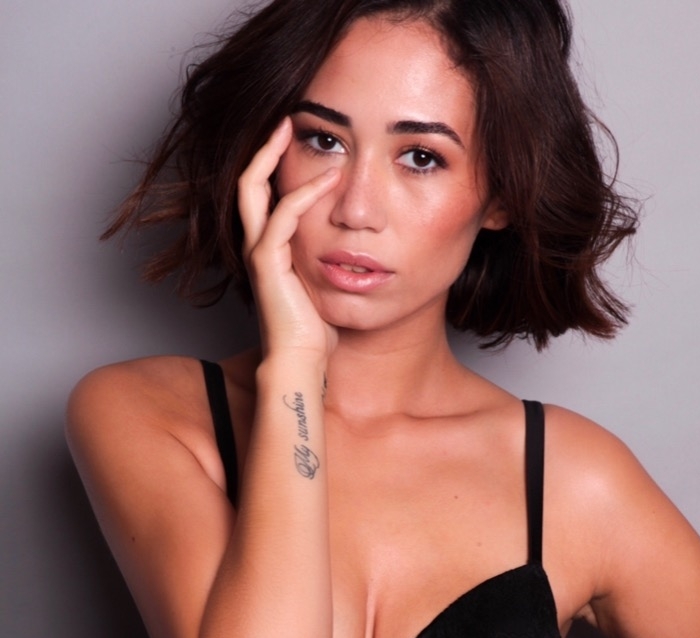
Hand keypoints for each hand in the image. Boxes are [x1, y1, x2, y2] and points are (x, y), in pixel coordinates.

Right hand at [238, 117, 341, 365]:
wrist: (300, 361)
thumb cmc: (316, 332)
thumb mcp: (325, 285)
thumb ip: (330, 260)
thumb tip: (357, 247)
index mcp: (268, 249)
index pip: (262, 194)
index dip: (273, 163)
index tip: (296, 137)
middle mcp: (257, 245)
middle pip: (247, 181)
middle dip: (264, 147)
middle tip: (286, 118)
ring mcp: (259, 252)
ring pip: (254, 188)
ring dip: (275, 156)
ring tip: (295, 129)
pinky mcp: (268, 262)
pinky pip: (284, 215)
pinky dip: (306, 193)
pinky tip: (329, 179)